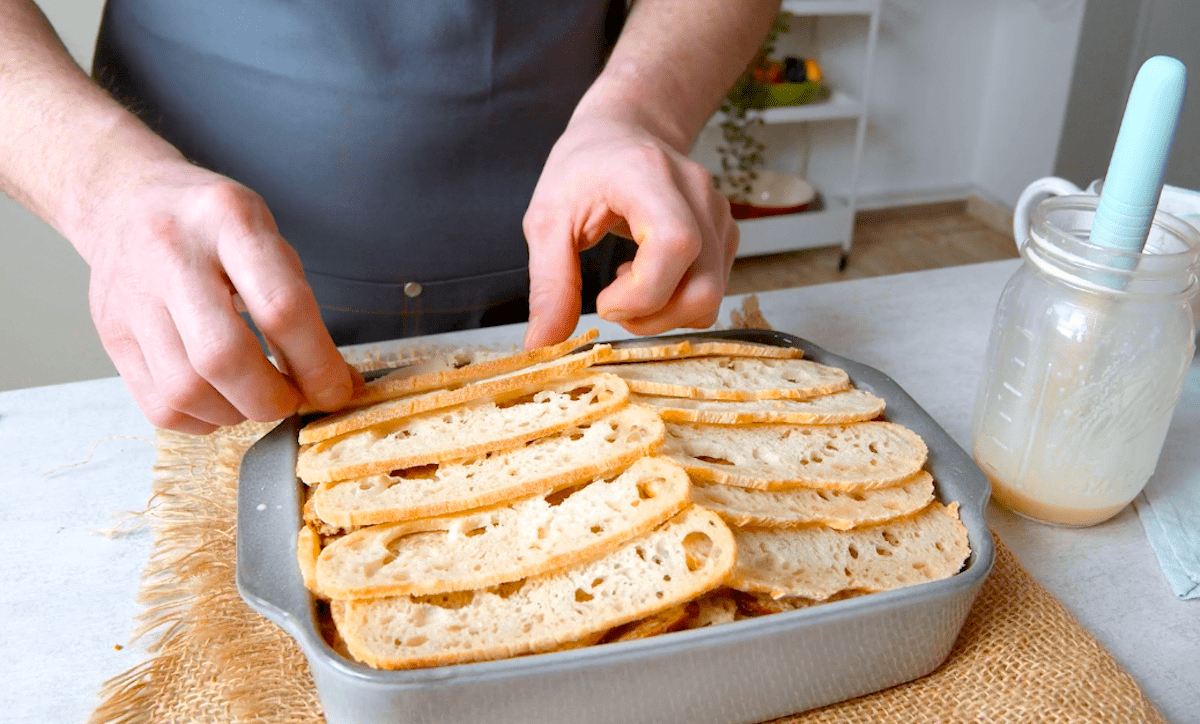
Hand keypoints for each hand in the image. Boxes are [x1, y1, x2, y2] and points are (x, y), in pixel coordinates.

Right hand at [79, 162, 354, 433]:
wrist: (127, 200)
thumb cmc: (213, 227)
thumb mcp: (268, 240)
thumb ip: (303, 308)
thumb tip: (340, 385)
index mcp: (229, 221)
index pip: (280, 307)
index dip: (316, 364)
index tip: (336, 391)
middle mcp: (172, 255)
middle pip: (222, 356)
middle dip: (271, 398)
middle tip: (291, 400)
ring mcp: (132, 297)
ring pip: (185, 391)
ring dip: (236, 413)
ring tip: (255, 396)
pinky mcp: (110, 334)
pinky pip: (158, 406)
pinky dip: (201, 419)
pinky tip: (219, 399)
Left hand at [522, 116, 737, 347]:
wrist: (623, 131)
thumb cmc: (583, 169)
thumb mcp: (547, 220)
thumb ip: (548, 284)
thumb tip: (540, 345)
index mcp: (650, 177)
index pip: (675, 245)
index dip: (642, 293)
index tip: (603, 301)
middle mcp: (697, 194)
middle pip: (704, 286)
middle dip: (654, 318)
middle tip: (612, 305)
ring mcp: (718, 214)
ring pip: (711, 297)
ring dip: (665, 314)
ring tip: (627, 286)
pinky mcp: (725, 234)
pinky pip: (712, 290)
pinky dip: (677, 301)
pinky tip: (646, 274)